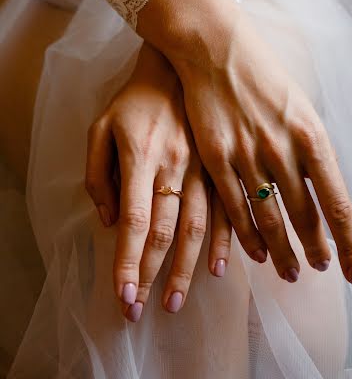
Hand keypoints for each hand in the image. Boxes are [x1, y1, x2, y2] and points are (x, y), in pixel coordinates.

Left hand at [85, 43, 230, 320]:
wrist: (179, 68)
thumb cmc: (135, 100)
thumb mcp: (102, 127)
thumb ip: (98, 174)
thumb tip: (110, 221)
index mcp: (141, 158)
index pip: (134, 221)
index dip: (129, 262)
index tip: (123, 296)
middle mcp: (174, 168)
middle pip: (163, 232)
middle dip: (152, 275)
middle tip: (143, 310)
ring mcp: (202, 169)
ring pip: (196, 227)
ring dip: (186, 267)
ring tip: (176, 300)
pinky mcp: (220, 168)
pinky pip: (226, 210)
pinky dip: (225, 241)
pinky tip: (221, 268)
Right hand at [137, 0, 351, 284]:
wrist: (216, 48)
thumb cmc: (262, 76)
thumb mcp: (300, 106)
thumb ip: (310, 148)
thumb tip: (321, 188)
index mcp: (311, 135)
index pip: (337, 203)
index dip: (348, 242)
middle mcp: (282, 149)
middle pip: (304, 216)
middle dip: (315, 249)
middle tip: (320, 269)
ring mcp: (246, 154)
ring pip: (270, 217)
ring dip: (283, 251)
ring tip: (292, 272)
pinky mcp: (215, 156)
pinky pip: (234, 207)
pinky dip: (248, 235)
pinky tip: (257, 252)